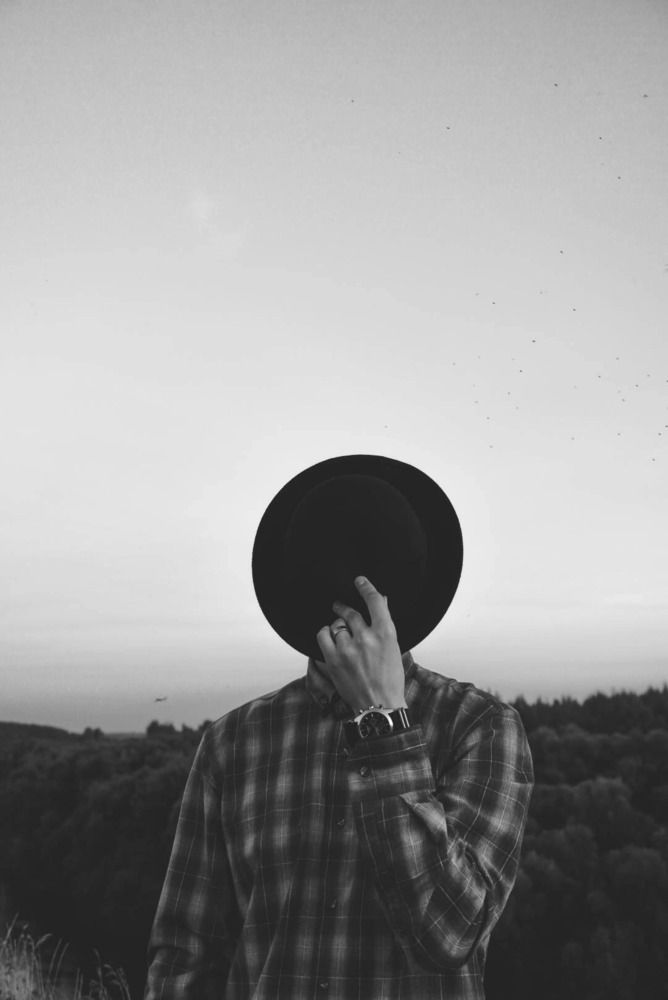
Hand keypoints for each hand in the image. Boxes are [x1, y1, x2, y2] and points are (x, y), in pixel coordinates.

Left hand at [315, 576, 406, 711]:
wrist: (379, 706)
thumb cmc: (389, 678)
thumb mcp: (394, 649)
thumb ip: (384, 626)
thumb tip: (380, 601)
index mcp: (386, 634)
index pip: (375, 601)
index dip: (365, 587)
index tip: (359, 580)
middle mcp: (367, 638)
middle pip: (351, 612)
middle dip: (344, 607)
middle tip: (340, 606)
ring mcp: (349, 649)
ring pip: (336, 625)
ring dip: (337, 627)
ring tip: (339, 634)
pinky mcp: (333, 660)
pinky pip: (323, 635)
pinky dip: (325, 634)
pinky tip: (329, 639)